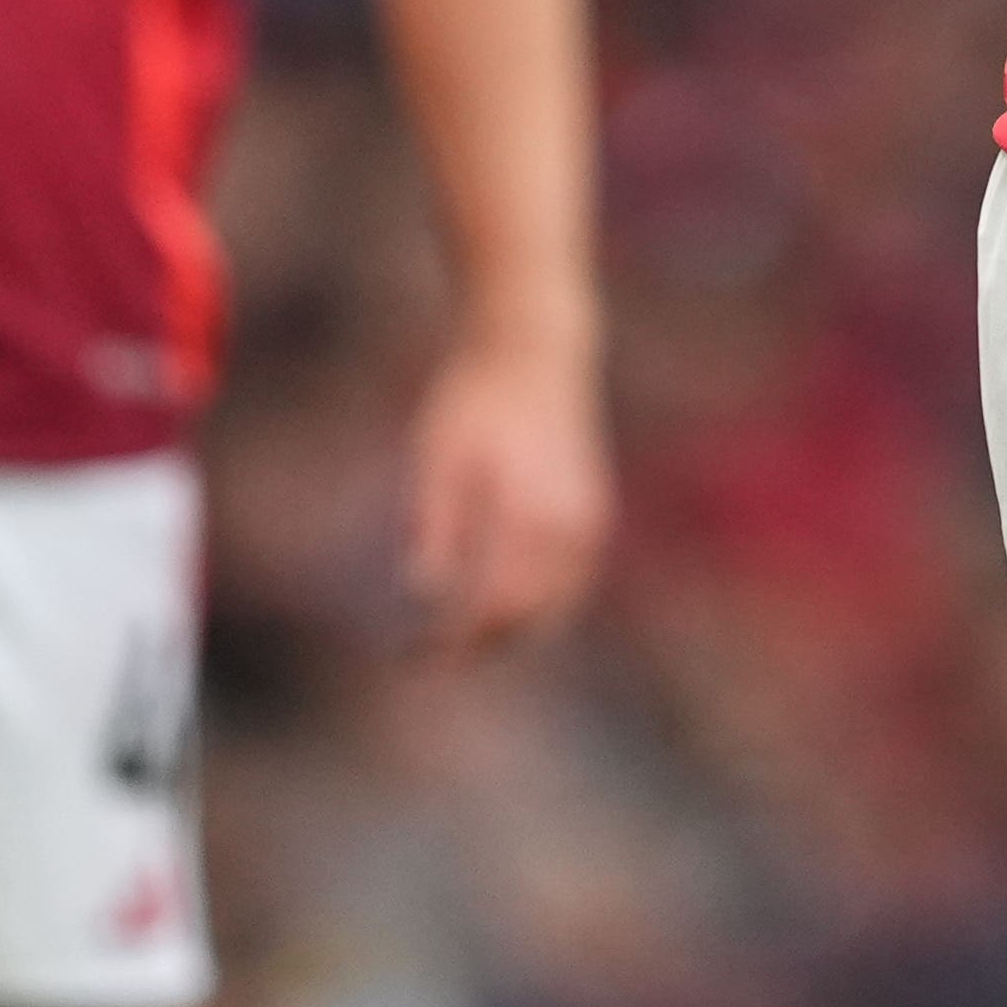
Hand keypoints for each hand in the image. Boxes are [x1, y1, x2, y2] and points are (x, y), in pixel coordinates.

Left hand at [400, 315, 611, 649]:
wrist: (533, 347)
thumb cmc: (473, 398)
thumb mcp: (436, 456)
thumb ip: (433, 526)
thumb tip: (423, 595)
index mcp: (526, 516)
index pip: (488, 610)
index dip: (449, 644)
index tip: (410, 658)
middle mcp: (567, 527)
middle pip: (526, 621)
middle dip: (477, 648)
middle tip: (430, 659)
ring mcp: (589, 521)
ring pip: (556, 608)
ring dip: (511, 633)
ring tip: (463, 641)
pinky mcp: (595, 512)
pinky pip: (572, 582)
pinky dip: (541, 606)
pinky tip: (507, 605)